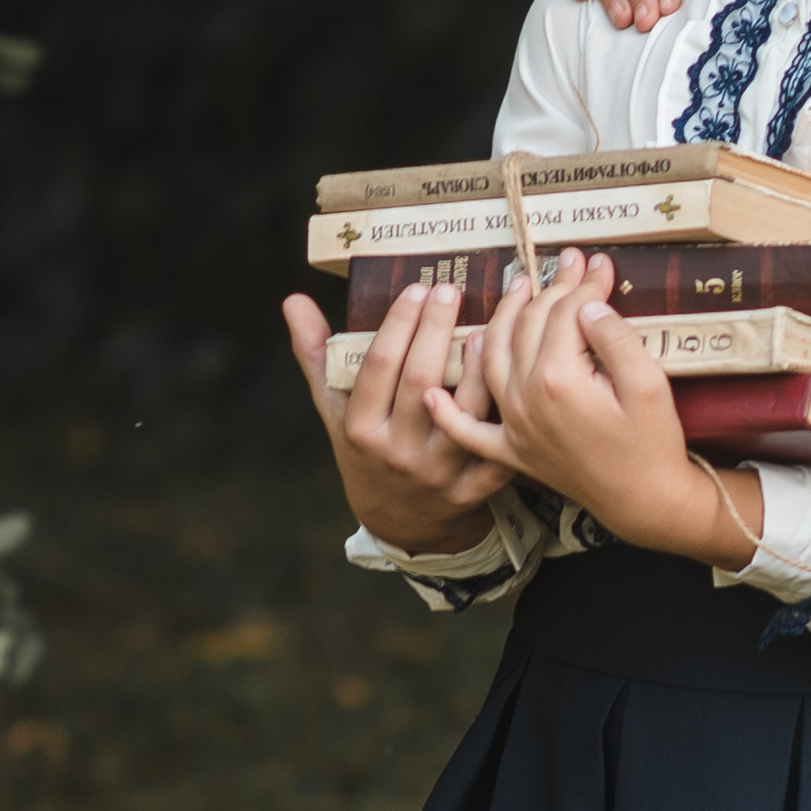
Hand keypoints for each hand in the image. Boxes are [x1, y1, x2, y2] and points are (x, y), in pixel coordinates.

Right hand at [286, 283, 505, 554]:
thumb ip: (317, 357)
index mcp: (360, 429)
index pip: (378, 367)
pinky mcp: (471, 489)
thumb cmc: (367, 452)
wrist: (399, 522)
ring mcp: (436, 472)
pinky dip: (507, 418)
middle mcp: (397, 451)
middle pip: (420, 381)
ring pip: (463, 413)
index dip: (398, 325)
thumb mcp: (335, 412)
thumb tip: (294, 301)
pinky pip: (494, 450)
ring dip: (477, 368)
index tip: (415, 288)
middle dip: (436, 330)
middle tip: (450, 289)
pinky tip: (516, 381)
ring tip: (485, 326)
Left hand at [426, 254, 764, 566]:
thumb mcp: (649, 384)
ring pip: (491, 359)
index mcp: (558, 380)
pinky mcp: (513, 451)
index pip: (563, 313)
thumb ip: (615, 338)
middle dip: (550, 290)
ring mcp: (514, 426)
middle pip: (527, 327)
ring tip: (517, 290)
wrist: (646, 502)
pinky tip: (435, 391)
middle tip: (568, 265)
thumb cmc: (653, 444)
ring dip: (499, 319)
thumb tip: (585, 304)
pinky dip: (448, 411)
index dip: (583, 283)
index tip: (597, 262)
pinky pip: (468, 431)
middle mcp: (524, 400)